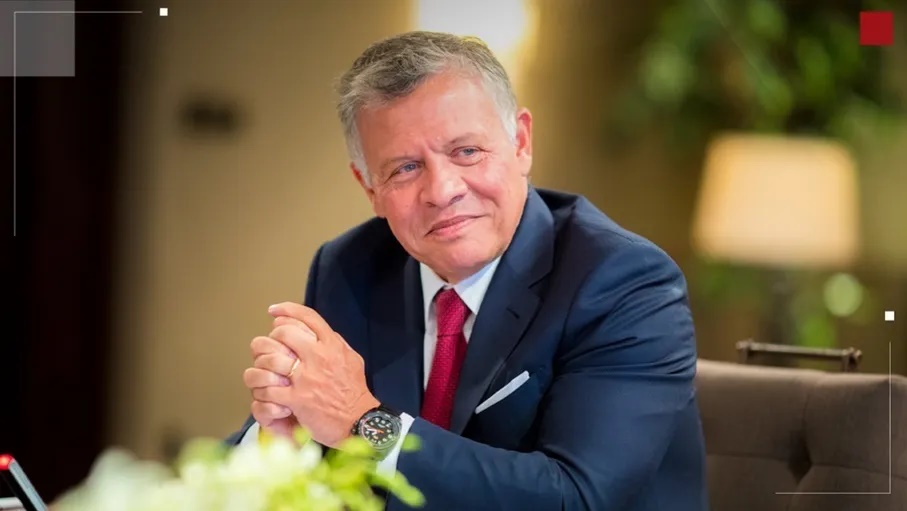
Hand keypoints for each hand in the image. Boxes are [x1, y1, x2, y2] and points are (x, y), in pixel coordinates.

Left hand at [252, 302, 379, 447]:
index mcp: (332, 345)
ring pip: (271, 360)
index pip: (307, 317)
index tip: (274, 311)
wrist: (358, 420)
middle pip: (284, 333)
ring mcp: (306, 378)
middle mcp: (318, 357)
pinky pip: (269, 389)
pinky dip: (263, 390)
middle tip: (269, 346)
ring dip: (262, 364)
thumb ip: (335, 343)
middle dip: (271, 338)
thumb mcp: (352, 359)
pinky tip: (265, 393)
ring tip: (262, 370)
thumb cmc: (354, 390)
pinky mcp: (297, 399)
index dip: (287, 309)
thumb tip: (318, 332)